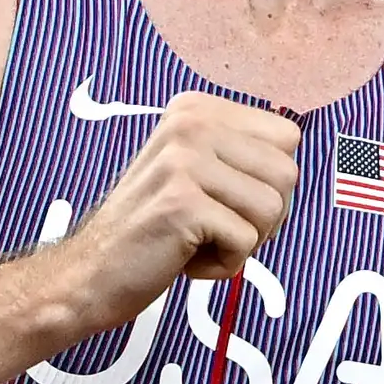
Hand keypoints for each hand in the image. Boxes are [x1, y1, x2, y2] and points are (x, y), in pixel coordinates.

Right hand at [67, 91, 303, 327]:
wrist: (89, 274)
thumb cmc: (151, 231)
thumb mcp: (193, 171)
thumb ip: (238, 156)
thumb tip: (293, 157)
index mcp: (196, 109)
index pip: (286, 138)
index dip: (268, 183)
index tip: (226, 201)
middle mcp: (191, 123)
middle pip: (286, 173)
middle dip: (263, 217)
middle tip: (214, 229)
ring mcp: (185, 161)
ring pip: (272, 208)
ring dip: (243, 242)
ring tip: (197, 241)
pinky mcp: (183, 204)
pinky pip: (246, 241)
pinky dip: (223, 266)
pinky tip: (184, 259)